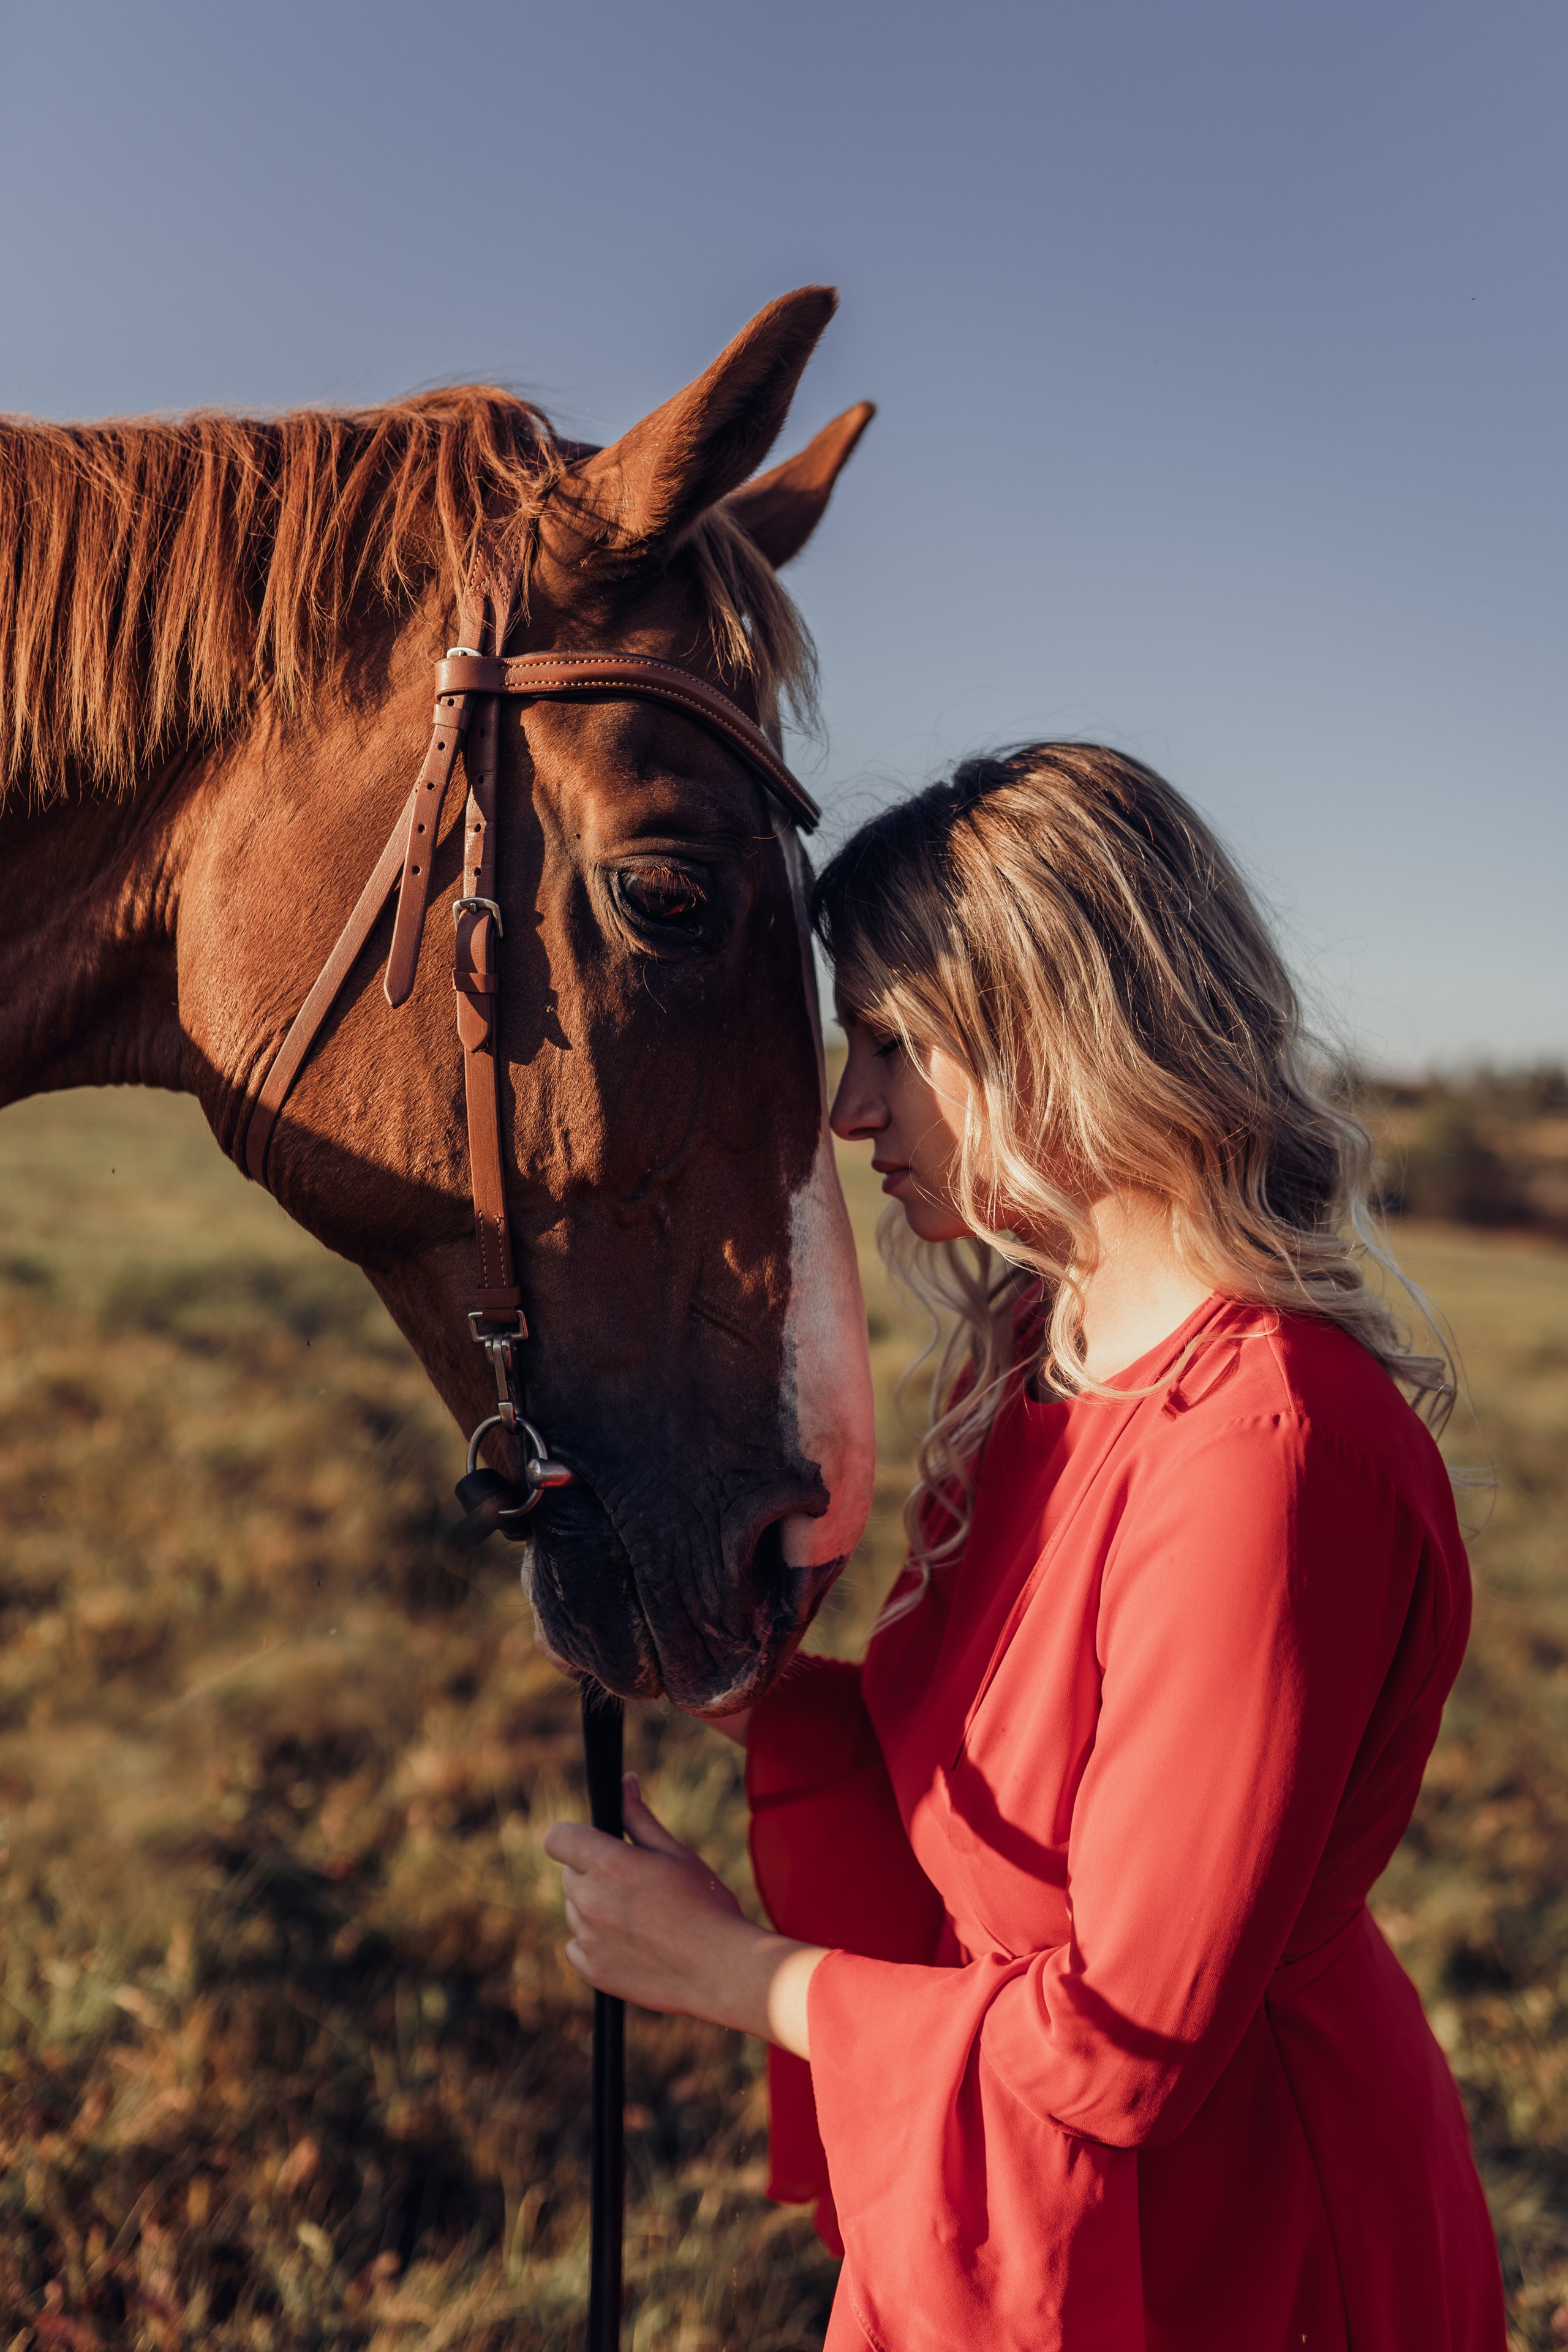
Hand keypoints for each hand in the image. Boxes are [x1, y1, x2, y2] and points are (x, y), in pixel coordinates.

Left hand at [542, 1776, 822, 2057]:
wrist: (721, 1968)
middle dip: (593, 1872)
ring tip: (641, 1917)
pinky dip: (595, 1943)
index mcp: (610, 1864)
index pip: (557, 1838)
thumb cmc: (705, 1905)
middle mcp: (590, 1901)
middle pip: (570, 1874)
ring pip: (574, 1911)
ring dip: (595, 1908)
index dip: (573, 1836)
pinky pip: (576, 1948)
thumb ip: (639, 1818)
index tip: (592, 1842)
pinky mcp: (594, 1972)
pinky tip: (631, 1943)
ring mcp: (589, 1939)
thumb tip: (625, 1783)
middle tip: (635, 1883)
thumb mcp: (675, 1853)